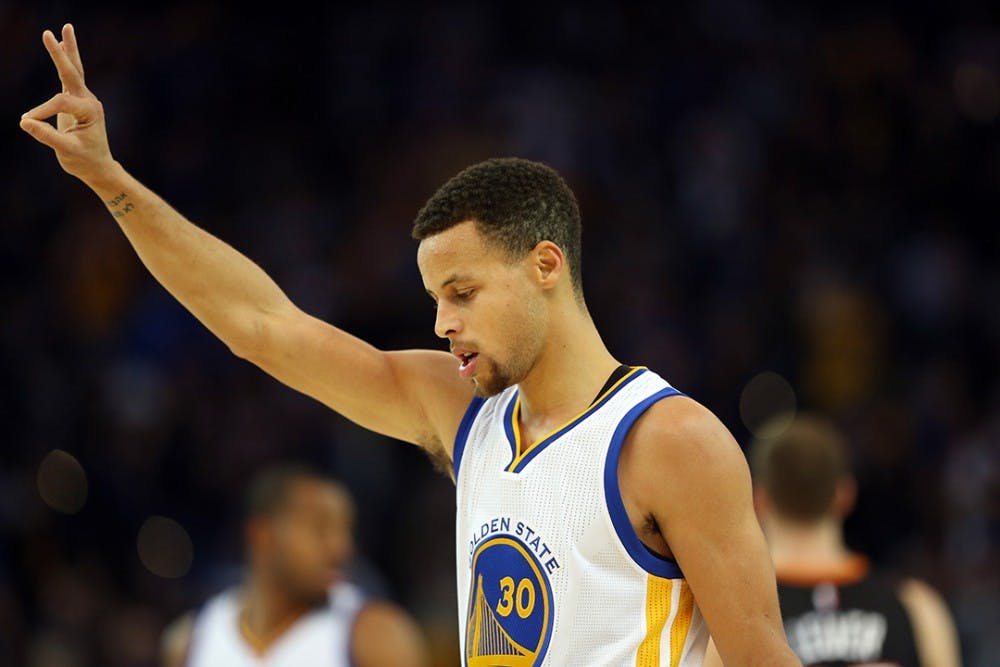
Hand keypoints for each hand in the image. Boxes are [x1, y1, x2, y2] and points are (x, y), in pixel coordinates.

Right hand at [20, 24, 114, 184]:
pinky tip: (64, 42)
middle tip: (48, 32)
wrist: (97, 166)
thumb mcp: (66, 150)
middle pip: (72, 73)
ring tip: (65, 28)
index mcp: (90, 111)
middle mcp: (89, 101)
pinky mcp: (76, 100)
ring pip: (75, 70)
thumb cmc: (84, 160)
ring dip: (68, 50)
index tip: (29, 122)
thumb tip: (25, 121)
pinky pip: (70, 77)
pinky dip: (67, 60)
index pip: (60, 103)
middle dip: (60, 54)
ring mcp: (84, 99)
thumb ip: (47, 136)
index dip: (42, 111)